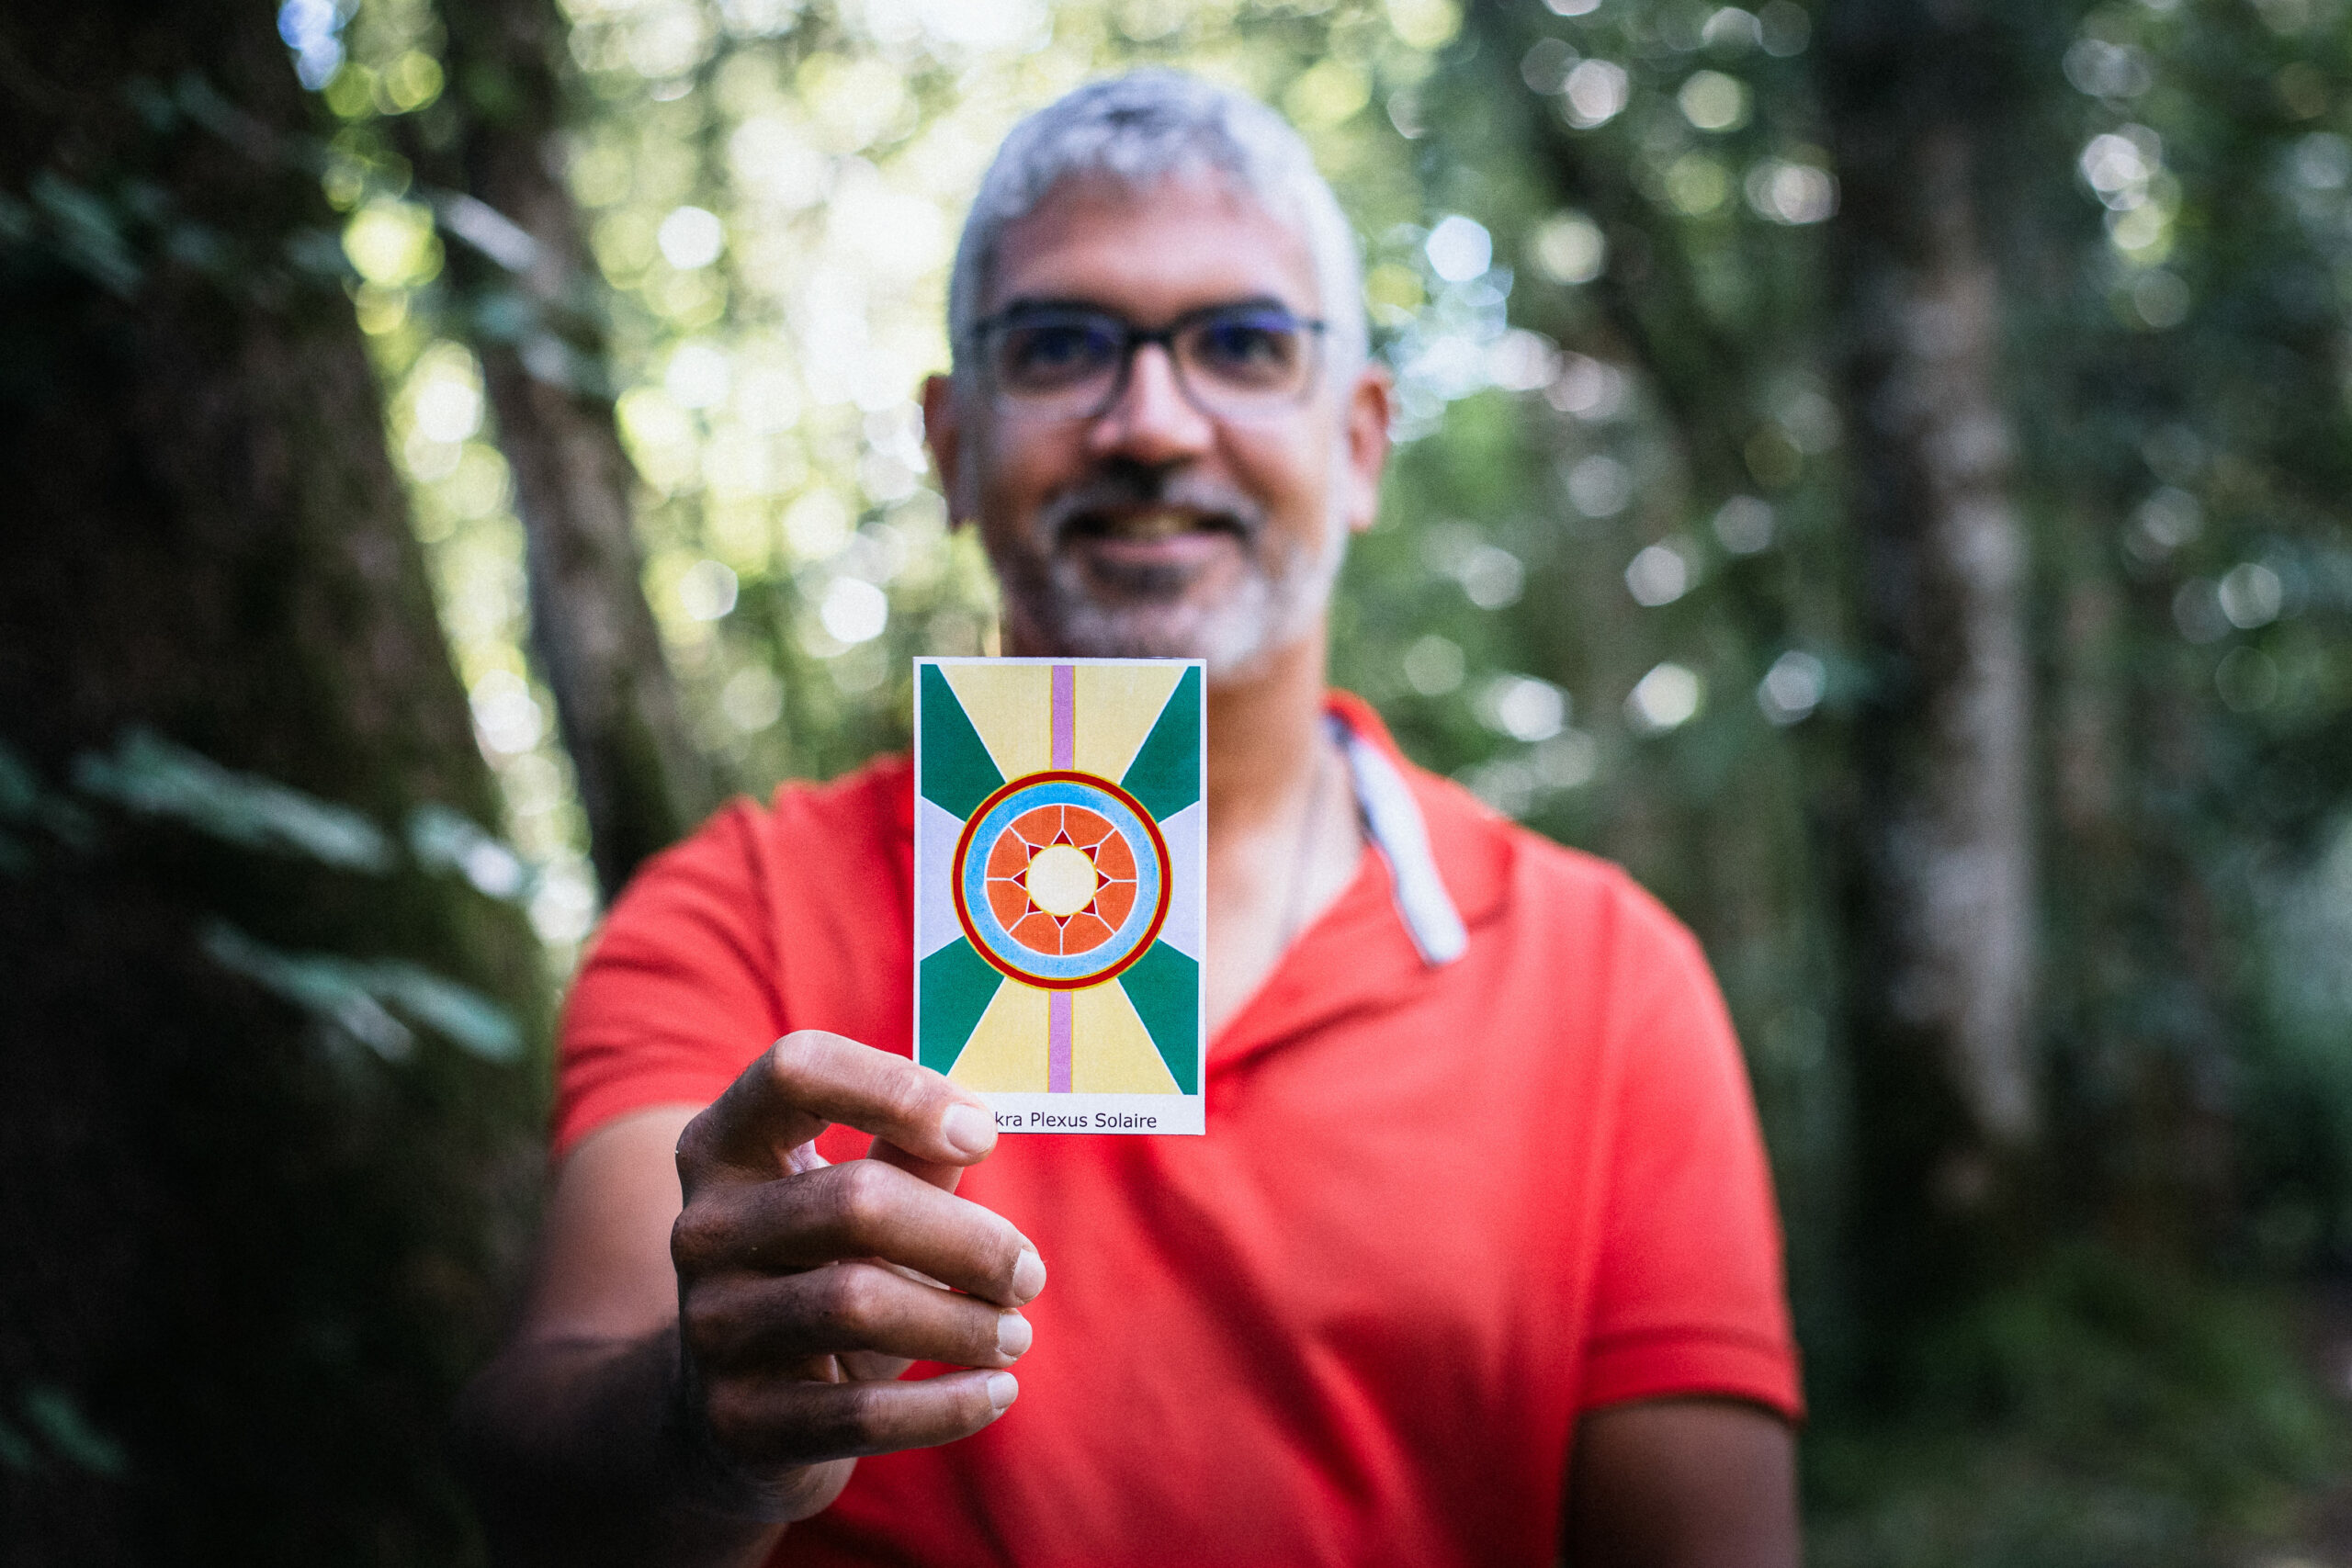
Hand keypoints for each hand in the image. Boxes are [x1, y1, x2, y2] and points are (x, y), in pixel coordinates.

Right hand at [667, 1031, 1045, 1522]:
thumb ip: (910, 1158)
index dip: (898, 1088)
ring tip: (1014, 1334)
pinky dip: (947, 1404)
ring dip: (963, 1323)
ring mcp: (711, 1326)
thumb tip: (980, 1122)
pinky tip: (996, 1390)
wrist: (729, 1417)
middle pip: (853, 1201)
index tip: (984, 1136)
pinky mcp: (738, 1420)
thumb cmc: (817, 1279)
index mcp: (726, 1145)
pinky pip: (859, 1411)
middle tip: (1027, 1273)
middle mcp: (705, 1227)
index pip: (798, 1071)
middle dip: (967, 1239)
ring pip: (857, 1304)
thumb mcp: (854, 1209)